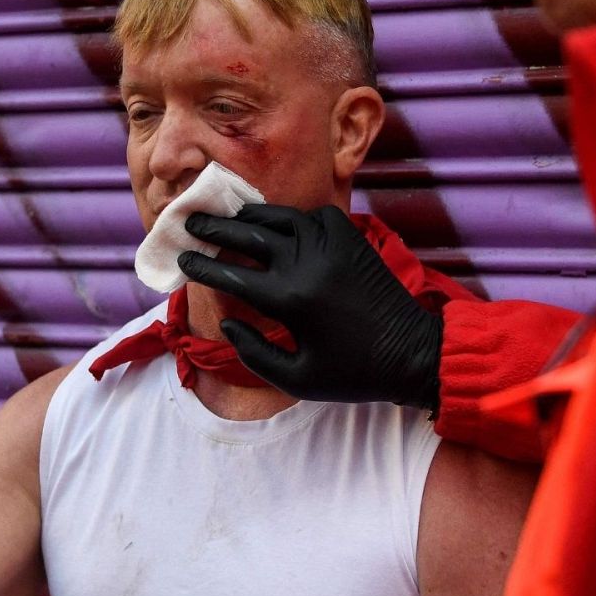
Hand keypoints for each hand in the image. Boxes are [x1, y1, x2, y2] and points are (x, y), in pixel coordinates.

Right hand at [177, 204, 442, 409]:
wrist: (412, 353)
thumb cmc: (352, 374)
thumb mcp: (296, 379)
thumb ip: (253, 353)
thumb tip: (228, 324)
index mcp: (290, 300)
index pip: (231, 275)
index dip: (201, 266)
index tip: (182, 259)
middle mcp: (308, 264)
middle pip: (249, 236)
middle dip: (216, 228)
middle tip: (191, 221)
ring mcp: (333, 246)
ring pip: (281, 219)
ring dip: (251, 216)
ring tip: (228, 216)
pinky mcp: (353, 240)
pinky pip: (315, 216)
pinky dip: (293, 217)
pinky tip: (280, 224)